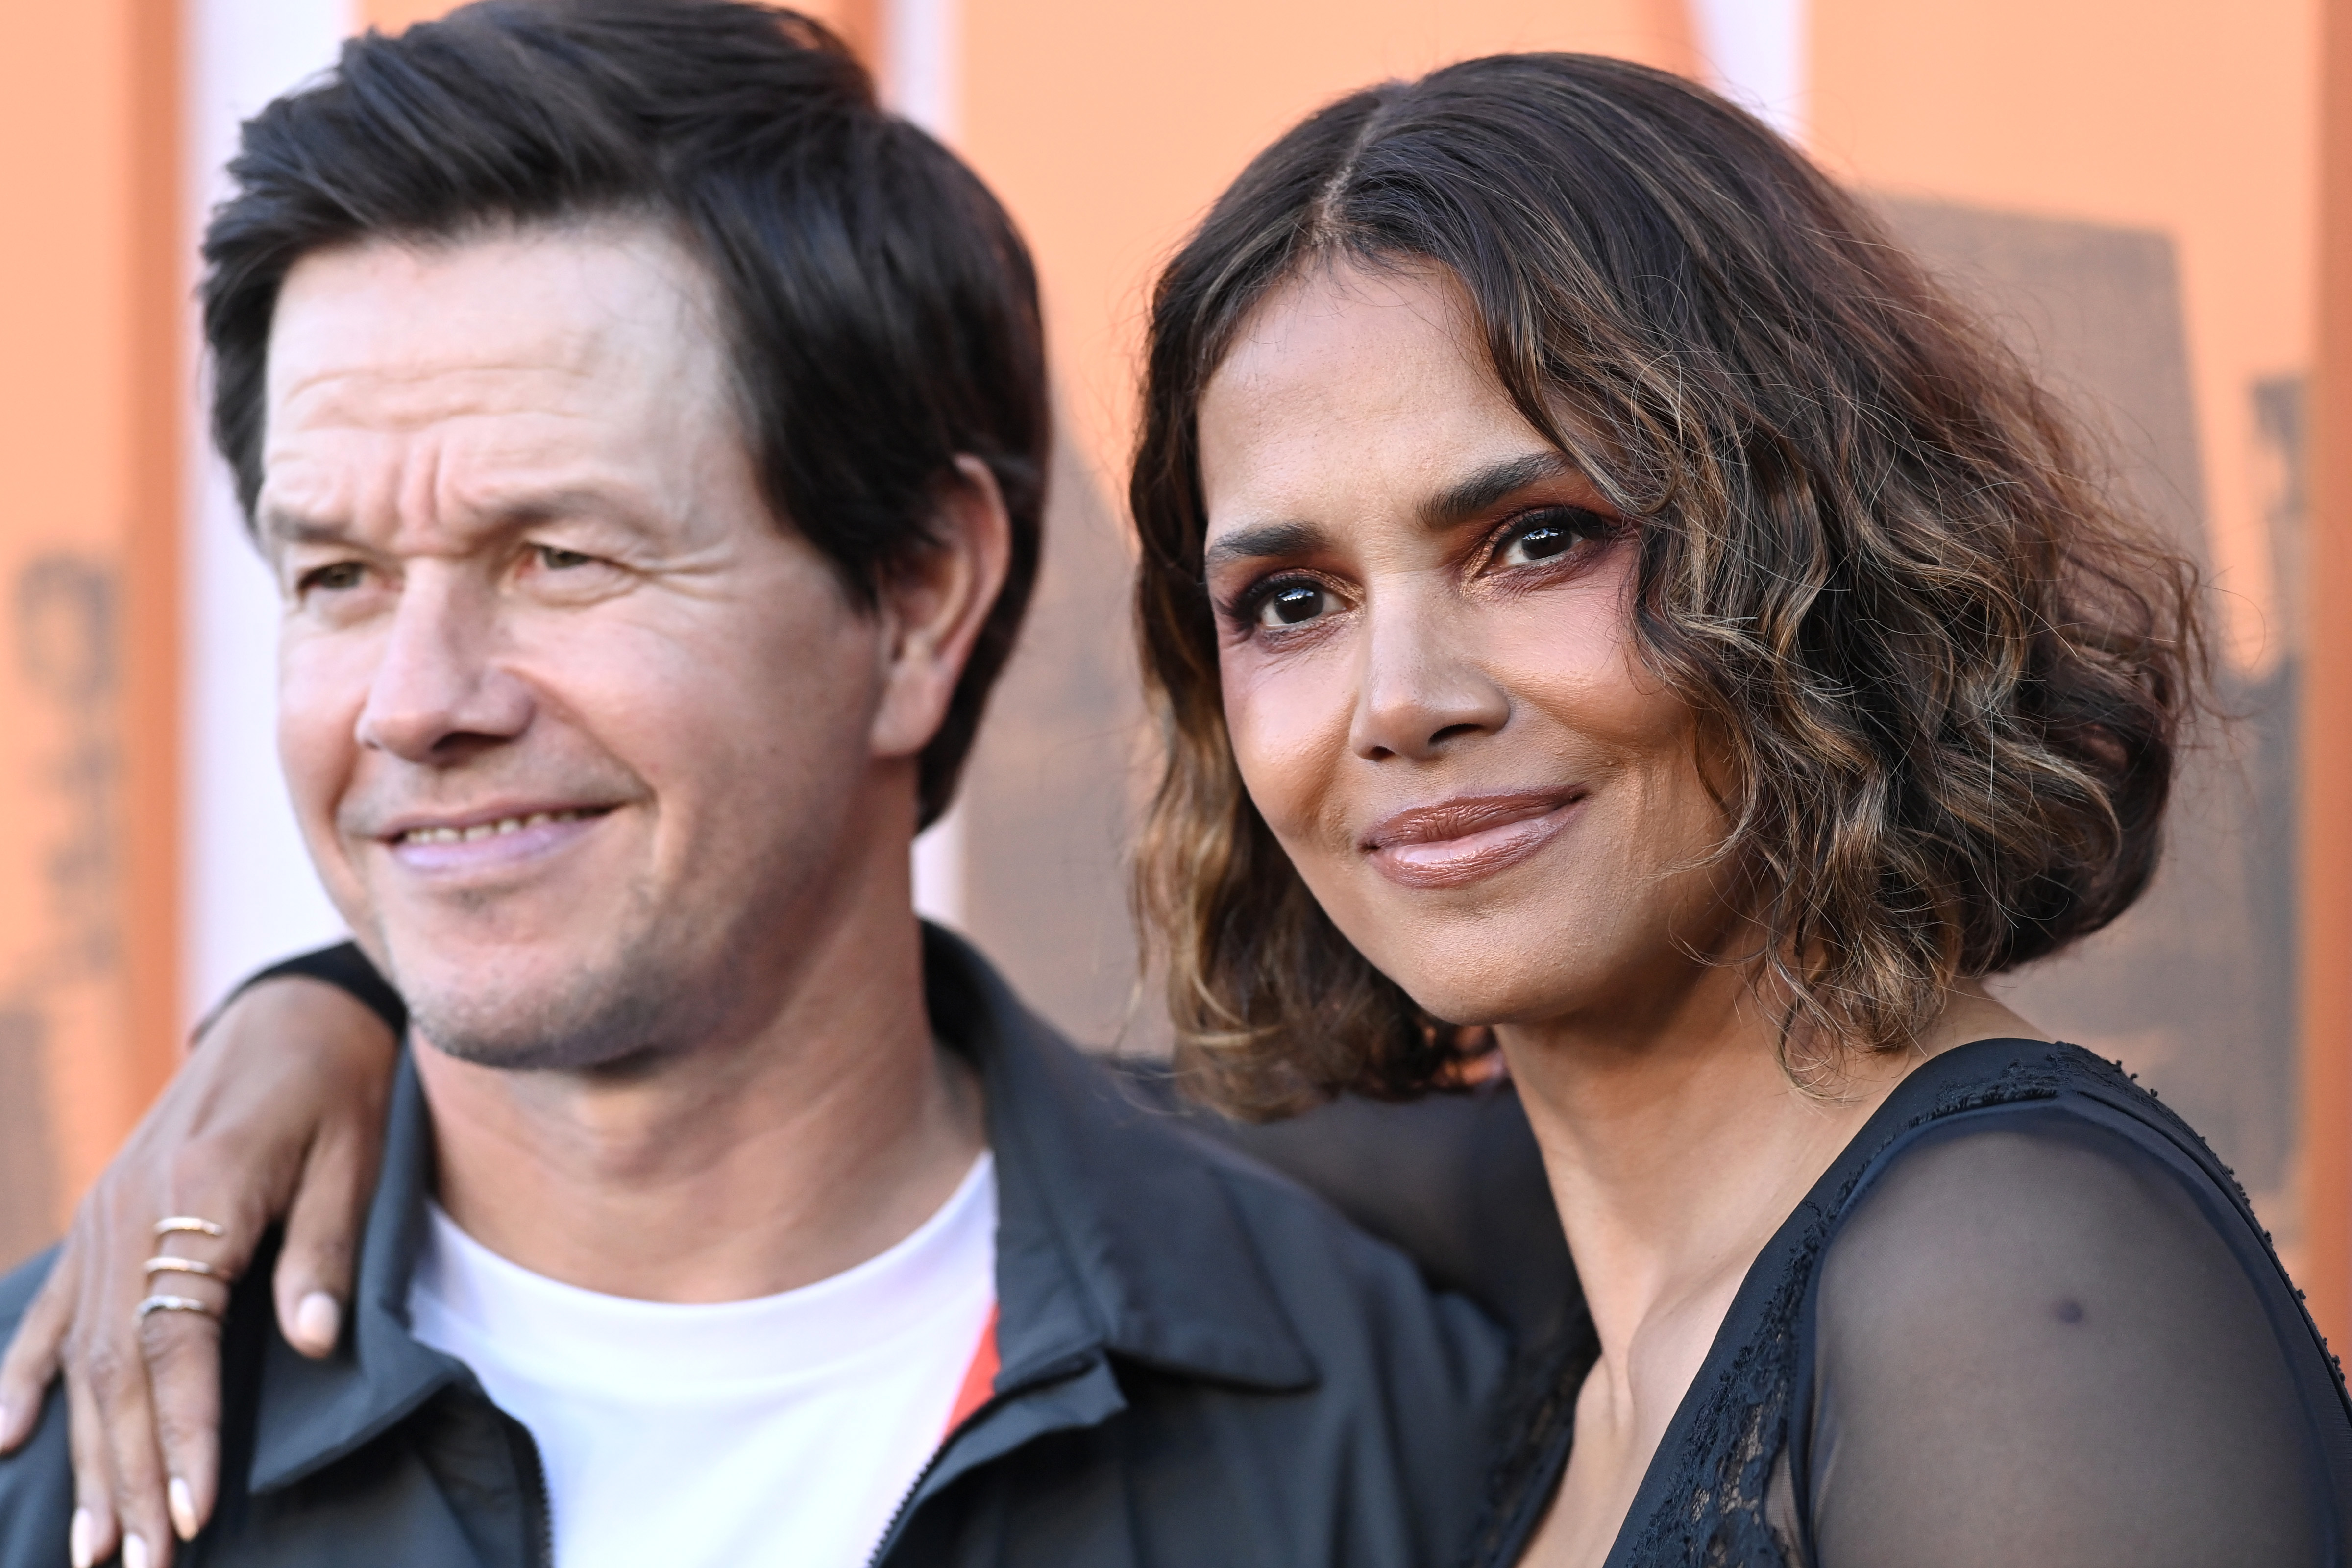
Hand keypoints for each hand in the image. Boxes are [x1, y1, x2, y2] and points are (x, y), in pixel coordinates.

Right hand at [0, 975, 397, 1566]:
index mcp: (198, 1196)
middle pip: (118, 1369)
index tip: (194, 1513)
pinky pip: (52, 1312)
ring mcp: (102, 1217)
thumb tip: (311, 1343)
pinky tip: (6, 1441)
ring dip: (86, 1455)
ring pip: (80, 1358)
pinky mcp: (98, 1218)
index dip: (185, 1431)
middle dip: (128, 1474)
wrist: (289, 1017)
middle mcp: (130, 1213)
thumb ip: (324, 1250)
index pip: (178, 1343)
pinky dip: (27, 1379)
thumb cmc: (336, 1088)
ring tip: (89, 1545)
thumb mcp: (354, 1158)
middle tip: (139, 1563)